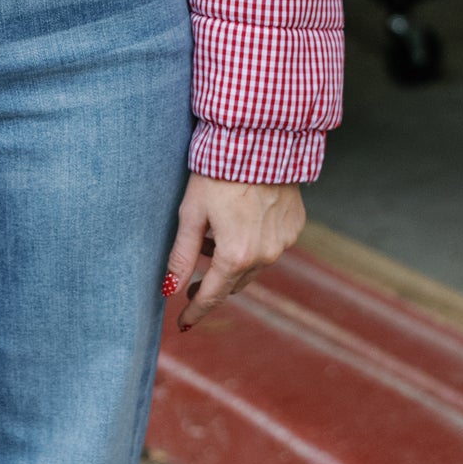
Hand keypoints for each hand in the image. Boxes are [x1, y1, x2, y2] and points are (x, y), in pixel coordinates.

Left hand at [166, 173, 304, 332]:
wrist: (260, 140)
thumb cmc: (217, 173)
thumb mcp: (191, 212)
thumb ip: (182, 254)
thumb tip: (168, 289)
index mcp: (235, 256)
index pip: (212, 296)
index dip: (195, 310)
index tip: (183, 323)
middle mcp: (264, 256)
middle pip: (234, 282)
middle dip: (213, 285)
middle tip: (193, 282)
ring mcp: (283, 242)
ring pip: (254, 266)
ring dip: (233, 262)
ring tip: (212, 240)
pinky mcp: (294, 226)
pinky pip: (271, 245)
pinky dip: (253, 242)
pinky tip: (240, 221)